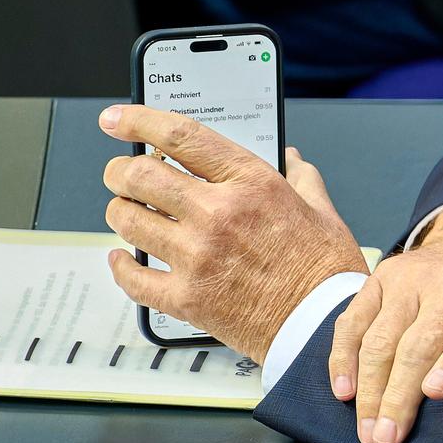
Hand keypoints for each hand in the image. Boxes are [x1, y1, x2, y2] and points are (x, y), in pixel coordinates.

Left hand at [98, 105, 367, 361]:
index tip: (117, 120)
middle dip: (120, 170)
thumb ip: (301, 176)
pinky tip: (123, 259)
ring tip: (128, 212)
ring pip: (128, 220)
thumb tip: (291, 158)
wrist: (321, 323)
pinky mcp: (186, 297)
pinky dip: (120, 266)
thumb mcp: (321, 208)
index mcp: (252, 183)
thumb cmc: (324, 269)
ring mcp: (198, 256)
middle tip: (120, 172)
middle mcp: (219, 214)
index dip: (139, 120)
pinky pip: (133, 277)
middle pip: (141, 175)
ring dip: (120, 212)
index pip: (181, 136)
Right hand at [332, 204, 442, 442]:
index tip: (437, 392)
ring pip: (385, 336)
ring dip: (370, 388)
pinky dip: (344, 356)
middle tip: (385, 441)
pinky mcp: (386, 274)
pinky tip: (344, 391)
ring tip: (366, 430)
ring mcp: (419, 276)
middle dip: (400, 396)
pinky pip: (356, 318)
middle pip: (423, 343)